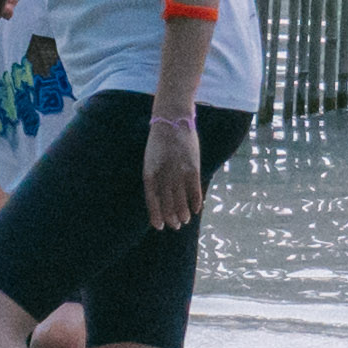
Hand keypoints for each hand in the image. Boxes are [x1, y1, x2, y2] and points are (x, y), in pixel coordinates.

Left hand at [141, 107, 203, 231]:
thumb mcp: (151, 159)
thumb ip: (155, 177)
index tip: (159, 227)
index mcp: (150, 172)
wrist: (172, 120)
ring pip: (181, 200)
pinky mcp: (193, 168)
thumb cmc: (160, 141)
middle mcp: (163, 174)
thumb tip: (161, 197)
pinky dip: (196, 202)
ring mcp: (178, 172)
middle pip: (167, 203)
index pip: (152, 200)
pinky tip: (197, 209)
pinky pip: (195, 191)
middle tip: (176, 225)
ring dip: (184, 213)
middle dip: (171, 217)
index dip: (155, 215)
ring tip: (185, 220)